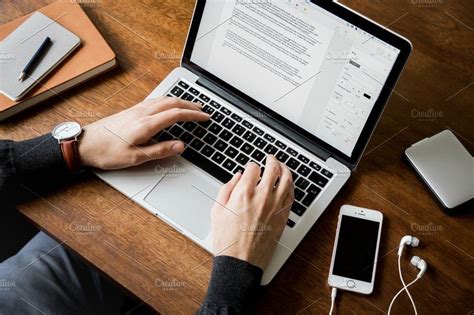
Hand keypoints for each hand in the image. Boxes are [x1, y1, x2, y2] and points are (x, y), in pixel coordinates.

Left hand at [78, 96, 209, 168]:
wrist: (85, 143)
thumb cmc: (106, 152)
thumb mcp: (135, 157)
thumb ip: (159, 150)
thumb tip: (180, 145)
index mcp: (146, 124)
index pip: (176, 114)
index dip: (194, 115)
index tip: (206, 117)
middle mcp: (142, 113)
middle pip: (172, 102)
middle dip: (191, 105)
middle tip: (204, 110)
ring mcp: (136, 110)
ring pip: (164, 99)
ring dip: (180, 101)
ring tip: (191, 106)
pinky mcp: (131, 111)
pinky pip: (155, 101)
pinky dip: (168, 101)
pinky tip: (169, 105)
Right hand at [211, 155, 293, 269]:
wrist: (240, 261)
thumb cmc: (227, 239)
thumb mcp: (217, 210)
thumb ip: (227, 189)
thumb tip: (236, 177)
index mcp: (244, 193)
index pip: (254, 168)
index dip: (251, 165)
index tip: (251, 168)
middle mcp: (262, 197)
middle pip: (273, 169)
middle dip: (271, 160)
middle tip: (270, 158)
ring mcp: (275, 206)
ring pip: (287, 179)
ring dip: (285, 169)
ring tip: (282, 166)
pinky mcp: (283, 216)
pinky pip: (292, 195)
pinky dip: (291, 186)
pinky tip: (288, 184)